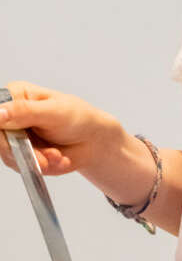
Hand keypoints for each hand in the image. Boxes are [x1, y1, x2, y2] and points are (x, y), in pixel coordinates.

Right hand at [0, 81, 118, 176]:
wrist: (93, 141)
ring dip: (36, 159)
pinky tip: (57, 158)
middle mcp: (11, 115)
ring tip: (56, 155)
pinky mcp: (21, 154)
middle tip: (43, 158)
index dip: (1, 124)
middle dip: (22, 150)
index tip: (13, 136)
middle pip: (0, 136)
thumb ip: (24, 112)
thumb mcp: (53, 112)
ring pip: (8, 154)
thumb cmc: (78, 118)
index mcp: (16, 95)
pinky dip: (41, 165)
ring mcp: (15, 136)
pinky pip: (20, 165)